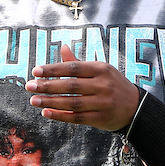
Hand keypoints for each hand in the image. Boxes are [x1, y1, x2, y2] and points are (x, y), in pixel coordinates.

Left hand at [25, 44, 140, 130]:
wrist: (136, 107)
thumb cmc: (112, 85)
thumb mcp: (100, 70)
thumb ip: (79, 62)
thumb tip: (63, 47)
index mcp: (101, 69)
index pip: (73, 68)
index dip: (53, 69)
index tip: (35, 71)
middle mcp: (103, 85)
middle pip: (71, 86)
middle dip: (47, 86)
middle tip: (29, 86)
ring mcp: (103, 102)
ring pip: (72, 102)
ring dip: (50, 101)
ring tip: (33, 100)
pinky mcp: (102, 118)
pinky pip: (77, 118)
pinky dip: (61, 116)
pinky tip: (46, 112)